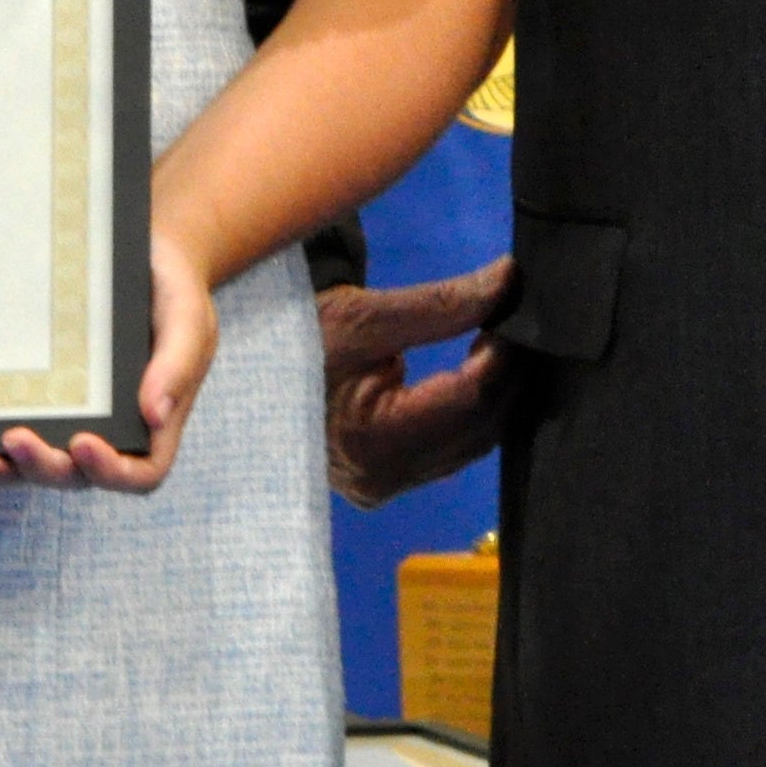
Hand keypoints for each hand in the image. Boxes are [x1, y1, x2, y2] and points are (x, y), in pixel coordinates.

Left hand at [0, 227, 216, 492]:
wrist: (145, 256)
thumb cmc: (174, 289)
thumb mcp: (187, 315)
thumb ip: (178, 361)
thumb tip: (155, 415)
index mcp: (156, 420)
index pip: (140, 472)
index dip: (111, 471)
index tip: (84, 442)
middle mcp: (114, 431)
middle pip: (80, 475)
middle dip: (47, 465)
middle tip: (17, 437)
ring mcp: (76, 419)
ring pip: (44, 465)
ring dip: (11, 469)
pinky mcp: (48, 401)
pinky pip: (21, 438)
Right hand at [322, 257, 516, 506]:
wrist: (254, 375)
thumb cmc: (300, 342)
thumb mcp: (364, 315)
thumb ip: (442, 304)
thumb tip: (508, 279)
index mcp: (367, 441)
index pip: (465, 402)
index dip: (501, 357)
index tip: (510, 311)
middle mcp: (380, 479)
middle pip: (478, 428)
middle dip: (505, 374)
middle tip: (511, 322)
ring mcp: (386, 487)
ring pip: (474, 443)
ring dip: (495, 394)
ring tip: (495, 341)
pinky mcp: (390, 481)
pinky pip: (453, 450)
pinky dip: (473, 411)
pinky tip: (476, 370)